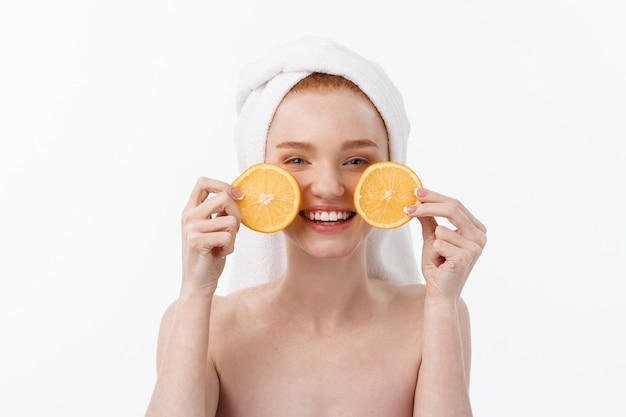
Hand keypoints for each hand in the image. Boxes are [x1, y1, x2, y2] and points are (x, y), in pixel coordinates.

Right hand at [180, 177, 242, 294]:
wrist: (197, 283)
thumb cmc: (209, 255)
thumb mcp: (213, 229)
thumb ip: (218, 212)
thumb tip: (237, 195)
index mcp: (191, 210)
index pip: (203, 182)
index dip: (223, 185)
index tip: (237, 196)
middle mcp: (188, 216)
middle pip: (224, 197)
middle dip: (237, 214)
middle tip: (233, 230)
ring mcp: (191, 228)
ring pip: (230, 220)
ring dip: (233, 236)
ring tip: (222, 246)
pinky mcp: (197, 242)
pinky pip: (228, 237)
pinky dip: (230, 248)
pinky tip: (219, 254)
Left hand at [405, 188, 486, 299]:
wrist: (440, 293)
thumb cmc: (438, 267)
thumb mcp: (432, 238)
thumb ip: (430, 220)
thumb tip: (419, 199)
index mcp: (476, 229)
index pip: (456, 204)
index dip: (435, 196)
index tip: (416, 192)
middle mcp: (480, 236)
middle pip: (452, 209)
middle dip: (427, 206)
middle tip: (408, 207)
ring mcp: (475, 247)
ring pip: (441, 229)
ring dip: (431, 243)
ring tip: (437, 257)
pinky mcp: (464, 257)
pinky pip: (438, 243)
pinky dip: (433, 253)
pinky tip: (440, 265)